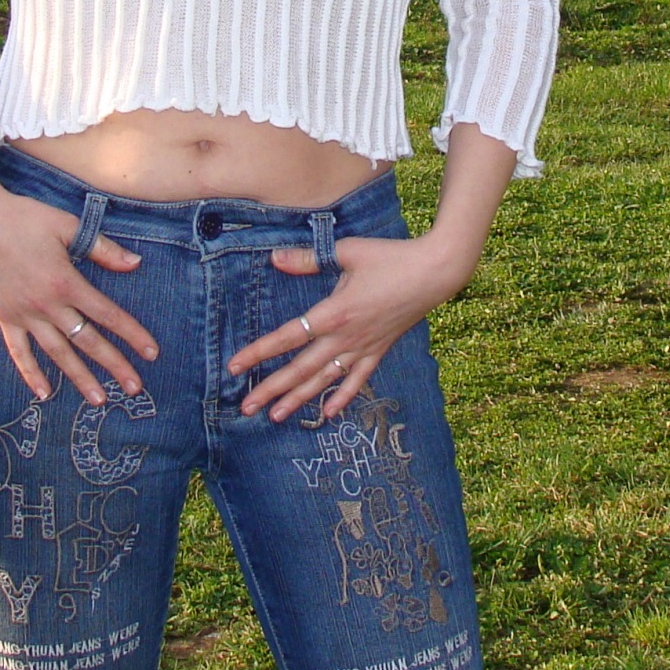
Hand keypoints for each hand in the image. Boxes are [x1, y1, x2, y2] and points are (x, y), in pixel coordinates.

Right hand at [0, 188, 158, 405]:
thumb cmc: (26, 218)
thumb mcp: (67, 226)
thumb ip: (102, 248)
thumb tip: (135, 264)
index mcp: (66, 282)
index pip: (108, 315)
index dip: (132, 334)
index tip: (151, 353)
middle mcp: (47, 305)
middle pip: (87, 341)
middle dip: (114, 365)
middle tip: (135, 388)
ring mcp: (24, 314)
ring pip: (57, 353)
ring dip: (79, 377)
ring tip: (99, 399)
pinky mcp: (5, 317)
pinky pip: (19, 352)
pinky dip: (30, 373)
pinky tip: (44, 393)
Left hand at [227, 234, 473, 423]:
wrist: (434, 272)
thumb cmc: (390, 257)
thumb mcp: (347, 252)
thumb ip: (308, 258)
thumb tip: (275, 258)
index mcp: (333, 313)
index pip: (287, 337)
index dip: (259, 352)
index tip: (234, 366)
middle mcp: (345, 338)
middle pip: (301, 369)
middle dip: (271, 389)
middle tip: (246, 407)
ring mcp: (363, 348)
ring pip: (325, 380)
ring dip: (299, 399)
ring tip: (276, 417)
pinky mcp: (379, 350)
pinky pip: (357, 380)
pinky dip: (342, 398)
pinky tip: (327, 413)